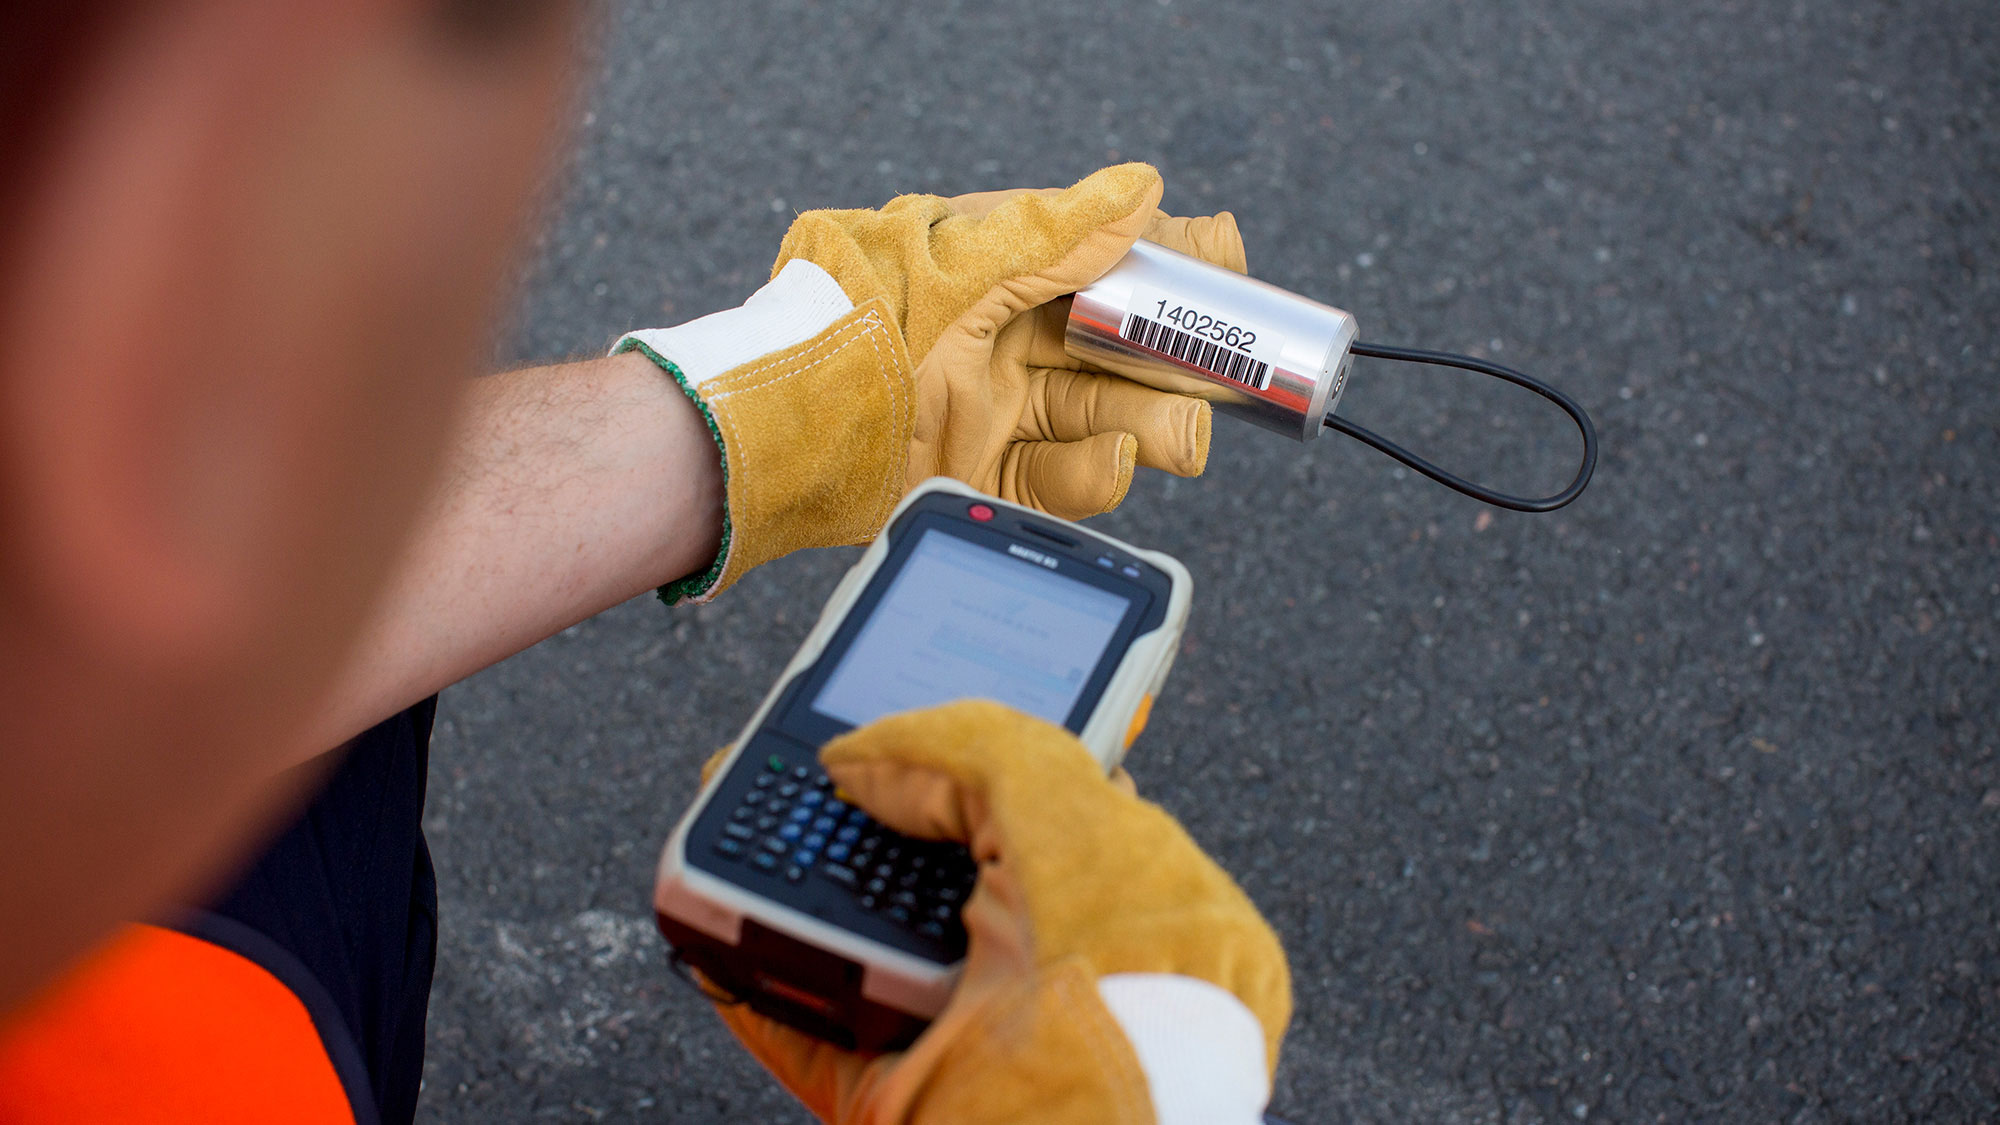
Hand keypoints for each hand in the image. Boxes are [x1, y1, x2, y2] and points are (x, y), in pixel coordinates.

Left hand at [615, 165, 1243, 602]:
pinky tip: (1109, 461)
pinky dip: (1091, 475)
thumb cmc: (861, 316)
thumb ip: (1057, 230)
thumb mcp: (964, 261)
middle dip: (1178, 367)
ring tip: (1177, 437)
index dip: (1173, 270)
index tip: (1232, 275)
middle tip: (1233, 382)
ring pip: (1101, 419)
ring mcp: (993, 411)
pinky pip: (1057, 481)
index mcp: (1003, 269)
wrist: (781, 422)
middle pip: (1119, 353)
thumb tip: (1145, 187)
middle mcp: (1004, 338)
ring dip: (1147, 425)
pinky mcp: (980, 476)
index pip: (1110, 262)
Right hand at [698, 702, 1290, 1124]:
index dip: (951, 754)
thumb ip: (973, 749)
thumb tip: (860, 760)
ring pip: (855, 944)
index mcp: (1112, 890)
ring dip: (786, 885)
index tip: (878, 722)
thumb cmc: (1125, 971)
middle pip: (922, 869)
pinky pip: (801, 1032)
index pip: (1026, 797)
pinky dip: (747, 976)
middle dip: (850, 816)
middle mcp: (1043, 959)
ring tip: (728, 822)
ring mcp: (968, 1032)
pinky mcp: (897, 1098)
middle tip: (782, 767)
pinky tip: (709, 918)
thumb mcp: (1069, 807)